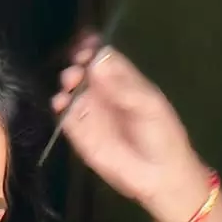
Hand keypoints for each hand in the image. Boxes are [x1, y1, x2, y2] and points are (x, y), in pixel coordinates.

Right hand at [54, 38, 210, 221]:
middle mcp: (105, 94)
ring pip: (72, 91)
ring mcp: (91, 114)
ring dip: (67, 83)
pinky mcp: (81, 136)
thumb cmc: (162, 137)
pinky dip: (59, 109)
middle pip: (84, 70)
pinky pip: (66, 118)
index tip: (85, 44)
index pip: (104, 57)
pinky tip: (60, 104)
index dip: (93, 48)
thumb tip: (97, 61)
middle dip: (77, 64)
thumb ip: (123, 85)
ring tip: (70, 83)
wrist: (159, 176)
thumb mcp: (148, 105)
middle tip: (77, 66)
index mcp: (125, 81)